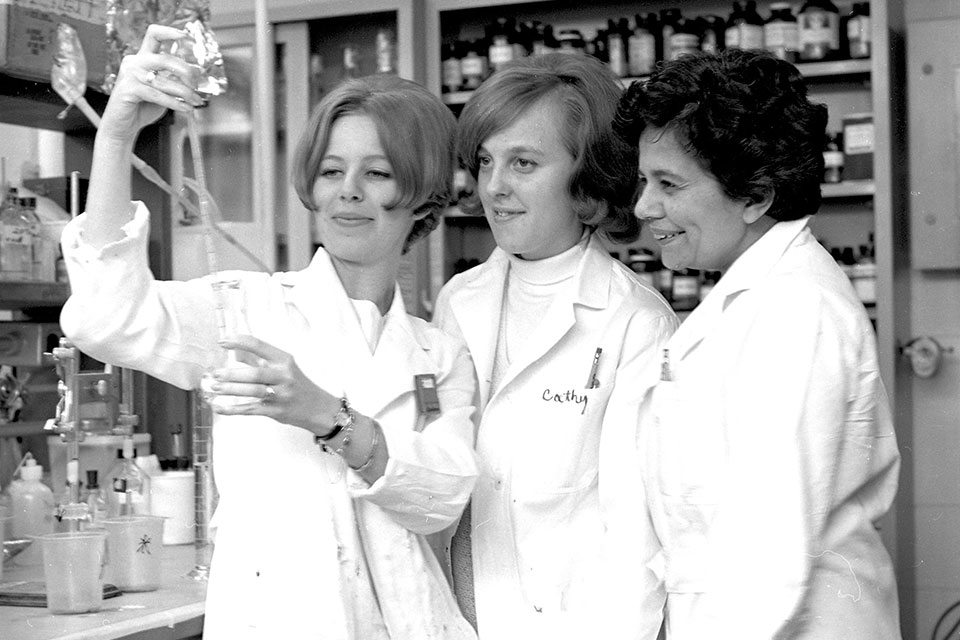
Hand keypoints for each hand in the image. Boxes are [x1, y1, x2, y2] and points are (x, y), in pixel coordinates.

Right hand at [100, 24, 204, 143]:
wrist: (123, 126)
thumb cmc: (144, 107)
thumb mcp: (163, 89)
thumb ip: (174, 79)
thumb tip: (197, 74)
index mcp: (142, 58)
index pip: (154, 35)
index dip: (170, 32)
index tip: (186, 36)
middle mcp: (134, 62)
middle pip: (165, 59)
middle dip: (186, 71)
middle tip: (197, 85)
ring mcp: (129, 75)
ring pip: (164, 81)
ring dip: (185, 93)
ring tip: (197, 101)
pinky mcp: (128, 90)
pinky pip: (157, 95)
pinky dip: (175, 103)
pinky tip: (186, 109)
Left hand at [210, 335, 339, 435]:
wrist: (318, 408)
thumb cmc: (298, 385)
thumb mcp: (283, 368)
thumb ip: (259, 360)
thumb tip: (236, 351)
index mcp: (285, 360)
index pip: (259, 346)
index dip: (238, 342)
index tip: (222, 342)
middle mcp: (284, 376)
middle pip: (255, 373)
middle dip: (232, 374)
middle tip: (215, 374)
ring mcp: (281, 395)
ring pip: (252, 391)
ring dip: (231, 390)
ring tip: (214, 388)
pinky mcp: (276, 411)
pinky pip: (250, 409)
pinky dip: (232, 409)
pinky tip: (219, 407)